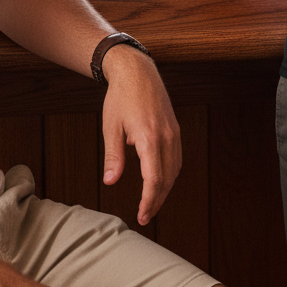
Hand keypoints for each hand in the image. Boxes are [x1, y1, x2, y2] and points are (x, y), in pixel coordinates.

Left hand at [100, 44, 180, 224]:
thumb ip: (113, 156)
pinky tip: (160, 179)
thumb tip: (110, 181)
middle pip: (167, 177)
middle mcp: (166, 135)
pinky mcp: (174, 127)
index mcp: (149, 137)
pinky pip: (177, 156)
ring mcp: (173, 131)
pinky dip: (170, 173)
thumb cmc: (121, 97)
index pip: (154, 178)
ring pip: (175, 168)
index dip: (149, 200)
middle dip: (158, 200)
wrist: (137, 71)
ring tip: (152, 202)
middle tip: (145, 216)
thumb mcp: (111, 127)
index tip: (142, 215)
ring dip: (165, 188)